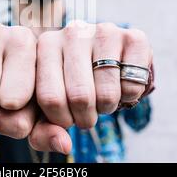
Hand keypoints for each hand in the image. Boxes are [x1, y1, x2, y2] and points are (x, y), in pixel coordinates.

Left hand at [36, 21, 152, 128]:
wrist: (105, 60)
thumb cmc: (69, 86)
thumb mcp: (47, 108)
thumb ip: (42, 131)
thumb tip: (64, 145)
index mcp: (44, 45)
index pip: (50, 98)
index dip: (61, 119)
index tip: (65, 115)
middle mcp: (72, 31)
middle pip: (80, 97)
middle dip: (85, 117)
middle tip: (87, 110)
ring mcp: (104, 31)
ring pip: (107, 94)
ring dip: (107, 108)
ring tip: (102, 96)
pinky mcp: (134, 36)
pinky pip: (132, 85)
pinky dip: (129, 96)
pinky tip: (120, 82)